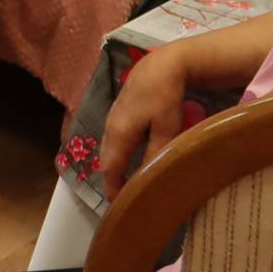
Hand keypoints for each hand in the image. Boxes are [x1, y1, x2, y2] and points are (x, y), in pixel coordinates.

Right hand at [98, 47, 192, 193]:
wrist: (161, 65)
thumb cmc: (165, 97)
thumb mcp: (166, 128)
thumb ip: (155, 154)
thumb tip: (148, 179)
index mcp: (119, 134)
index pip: (110, 168)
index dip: (112, 188)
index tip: (117, 206)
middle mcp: (110, 127)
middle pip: (106, 160)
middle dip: (111, 179)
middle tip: (122, 197)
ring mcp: (112, 118)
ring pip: (108, 148)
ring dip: (113, 165)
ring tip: (124, 181)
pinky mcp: (118, 111)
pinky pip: (112, 139)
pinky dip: (116, 153)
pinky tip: (128, 157)